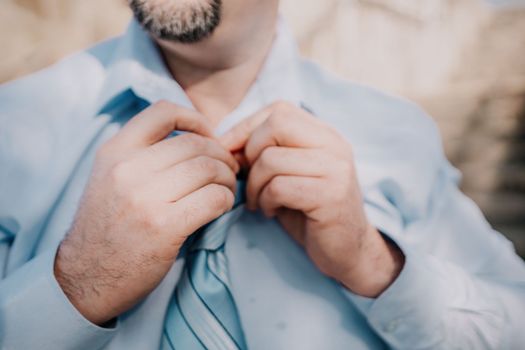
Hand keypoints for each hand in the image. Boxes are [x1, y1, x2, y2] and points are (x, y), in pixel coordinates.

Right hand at [55, 101, 238, 324]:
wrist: (86, 277)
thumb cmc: (106, 227)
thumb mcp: (110, 178)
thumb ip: (142, 155)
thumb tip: (197, 141)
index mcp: (115, 151)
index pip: (163, 111)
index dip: (195, 119)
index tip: (208, 137)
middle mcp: (127, 169)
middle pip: (195, 144)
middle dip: (221, 156)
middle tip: (227, 171)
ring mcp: (145, 198)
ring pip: (208, 169)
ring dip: (227, 179)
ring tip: (225, 190)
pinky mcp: (164, 226)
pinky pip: (213, 198)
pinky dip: (226, 200)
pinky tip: (221, 207)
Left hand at [220, 101, 403, 296]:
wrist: (348, 250)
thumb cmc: (310, 211)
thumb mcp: (288, 174)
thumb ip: (266, 152)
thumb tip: (223, 143)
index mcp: (325, 135)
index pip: (279, 110)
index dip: (247, 127)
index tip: (231, 153)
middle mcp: (335, 145)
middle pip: (276, 124)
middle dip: (250, 152)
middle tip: (249, 179)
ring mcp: (336, 169)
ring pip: (271, 159)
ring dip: (255, 184)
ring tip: (260, 201)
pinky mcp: (331, 196)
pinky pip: (279, 186)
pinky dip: (266, 200)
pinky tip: (271, 211)